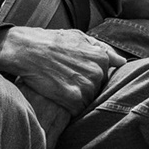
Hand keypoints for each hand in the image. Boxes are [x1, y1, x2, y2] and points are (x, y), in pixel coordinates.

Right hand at [0, 27, 125, 114]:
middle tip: (66, 81)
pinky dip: (70, 109)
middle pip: (98, 89)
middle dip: (85, 88)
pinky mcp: (73, 98)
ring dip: (78, 99)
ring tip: (61, 88)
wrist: (26, 50)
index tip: (76, 74)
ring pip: (89, 100)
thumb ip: (103, 49)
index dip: (90, 77)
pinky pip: (78, 110)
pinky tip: (59, 99)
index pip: (105, 76)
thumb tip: (122, 62)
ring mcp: (86, 86)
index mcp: (101, 58)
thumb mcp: (79, 37)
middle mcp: (98, 72)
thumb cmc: (51, 41)